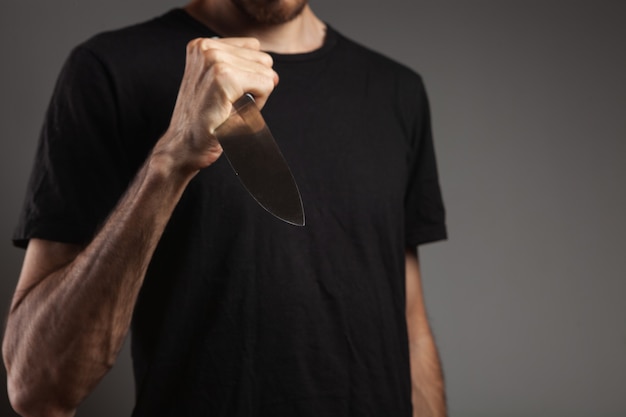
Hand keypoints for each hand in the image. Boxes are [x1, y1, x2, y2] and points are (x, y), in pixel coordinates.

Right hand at [153, 37, 278, 174]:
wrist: (185, 145)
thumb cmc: (205, 120)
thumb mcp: (219, 84)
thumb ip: (241, 67)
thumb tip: (273, 72)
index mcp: (203, 45)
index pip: (254, 48)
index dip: (250, 75)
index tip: (229, 93)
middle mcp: (206, 48)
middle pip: (262, 60)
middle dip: (255, 85)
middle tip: (230, 104)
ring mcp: (214, 60)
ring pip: (266, 72)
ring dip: (256, 95)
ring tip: (230, 108)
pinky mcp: (223, 77)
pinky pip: (265, 85)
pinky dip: (258, 103)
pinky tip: (235, 113)